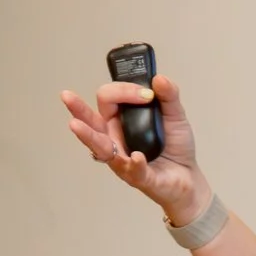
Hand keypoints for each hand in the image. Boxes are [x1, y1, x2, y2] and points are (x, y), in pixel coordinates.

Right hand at [60, 73, 209, 223]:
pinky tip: (136, 157)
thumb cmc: (175, 146)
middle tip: (67, 96)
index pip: (109, 99)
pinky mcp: (138, 177)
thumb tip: (158, 78)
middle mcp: (115, 138)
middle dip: (79, 109)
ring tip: (75, 125)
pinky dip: (133, 163)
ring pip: (100, 147)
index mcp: (120, 120)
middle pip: (92, 121)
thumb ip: (169, 96)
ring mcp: (123, 159)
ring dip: (88, 136)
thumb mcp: (175, 115)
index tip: (147, 93)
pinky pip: (131, 170)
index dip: (124, 91)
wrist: (188, 176)